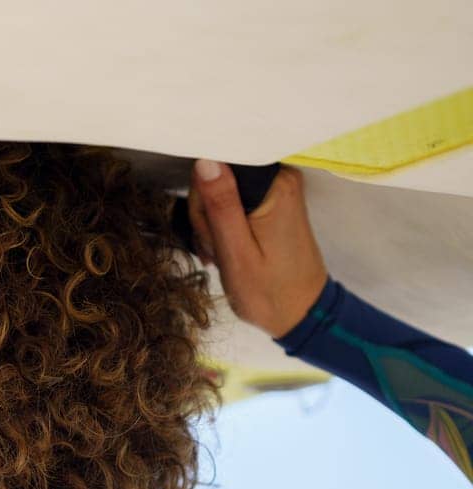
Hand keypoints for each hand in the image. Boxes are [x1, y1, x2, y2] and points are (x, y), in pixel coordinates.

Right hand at [187, 159, 329, 338]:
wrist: (301, 312)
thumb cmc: (268, 291)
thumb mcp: (236, 253)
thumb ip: (221, 205)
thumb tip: (205, 160)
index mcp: (275, 187)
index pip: (218, 166)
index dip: (203, 197)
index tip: (209, 230)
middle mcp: (281, 179)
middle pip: (219, 178)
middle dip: (206, 216)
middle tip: (216, 250)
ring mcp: (279, 189)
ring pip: (221, 192)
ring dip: (212, 226)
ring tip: (221, 255)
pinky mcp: (274, 200)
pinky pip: (234, 201)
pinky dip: (223, 227)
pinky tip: (226, 249)